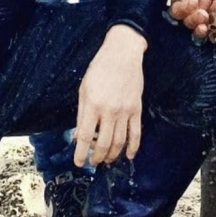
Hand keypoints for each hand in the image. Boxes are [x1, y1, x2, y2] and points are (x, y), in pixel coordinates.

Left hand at [74, 24, 145, 165]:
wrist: (122, 54)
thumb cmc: (100, 69)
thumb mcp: (84, 88)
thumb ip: (82, 113)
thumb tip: (79, 135)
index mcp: (93, 104)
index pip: (84, 136)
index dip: (80, 153)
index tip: (78, 162)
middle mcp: (109, 110)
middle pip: (103, 143)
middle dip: (97, 157)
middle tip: (93, 162)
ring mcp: (125, 111)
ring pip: (119, 142)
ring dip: (112, 155)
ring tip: (107, 159)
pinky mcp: (136, 109)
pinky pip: (136, 133)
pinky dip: (133, 147)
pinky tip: (129, 155)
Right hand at [167, 0, 212, 36]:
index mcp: (178, 4)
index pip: (177, 10)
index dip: (185, 7)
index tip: (193, 1)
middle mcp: (186, 16)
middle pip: (187, 22)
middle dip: (195, 19)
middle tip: (203, 14)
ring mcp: (197, 22)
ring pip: (196, 30)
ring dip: (201, 28)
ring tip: (208, 21)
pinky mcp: (208, 25)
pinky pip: (208, 33)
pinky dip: (210, 32)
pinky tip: (215, 28)